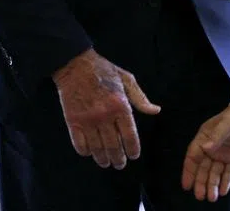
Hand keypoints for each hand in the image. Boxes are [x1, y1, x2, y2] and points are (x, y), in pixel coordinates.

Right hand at [52, 50, 160, 169]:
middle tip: (120, 164)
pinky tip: (90, 152)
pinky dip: (86, 152)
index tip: (133, 155)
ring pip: (98, 149)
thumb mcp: (127, 79)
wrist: (75, 65)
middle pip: (114, 147)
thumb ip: (140, 98)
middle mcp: (105, 116)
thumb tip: (155, 111)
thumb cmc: (103, 71)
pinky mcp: (73, 122)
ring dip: (103, 159)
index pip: (130, 136)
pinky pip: (80, 145)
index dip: (133, 150)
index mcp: (120, 105)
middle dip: (118, 159)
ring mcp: (88, 120)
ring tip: (106, 162)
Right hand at [182, 104, 229, 201]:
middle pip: (203, 167)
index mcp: (205, 136)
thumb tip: (205, 148)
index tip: (186, 184)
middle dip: (201, 181)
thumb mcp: (228, 123)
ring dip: (212, 184)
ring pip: (214, 171)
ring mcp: (222, 152)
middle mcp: (211, 146)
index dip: (189, 170)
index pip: (194, 155)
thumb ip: (217, 135)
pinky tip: (223, 191)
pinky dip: (225, 181)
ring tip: (211, 198)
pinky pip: (227, 171)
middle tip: (200, 196)